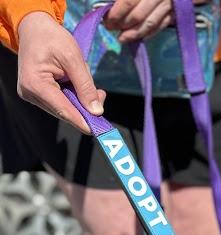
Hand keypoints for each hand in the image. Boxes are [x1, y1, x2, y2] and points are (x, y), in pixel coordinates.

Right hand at [17, 12, 104, 133]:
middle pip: (65, 111)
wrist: (34, 27)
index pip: (63, 110)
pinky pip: (60, 103)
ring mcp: (32, 96)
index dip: (83, 121)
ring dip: (79, 99)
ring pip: (64, 109)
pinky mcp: (37, 95)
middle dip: (84, 106)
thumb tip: (96, 111)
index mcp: (35, 83)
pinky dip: (72, 96)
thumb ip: (85, 85)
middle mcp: (30, 93)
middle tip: (101, 94)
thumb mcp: (73, 57)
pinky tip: (77, 83)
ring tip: (85, 80)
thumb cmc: (52, 38)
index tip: (99, 130)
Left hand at [105, 0, 173, 42]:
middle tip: (111, 28)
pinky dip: (150, 33)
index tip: (107, 19)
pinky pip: (162, 25)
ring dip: (134, 33)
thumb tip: (112, 3)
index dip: (116, 13)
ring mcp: (168, 5)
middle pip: (138, 15)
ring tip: (122, 38)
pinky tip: (140, 37)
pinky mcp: (175, 11)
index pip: (128, 2)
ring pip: (149, 23)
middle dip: (122, 25)